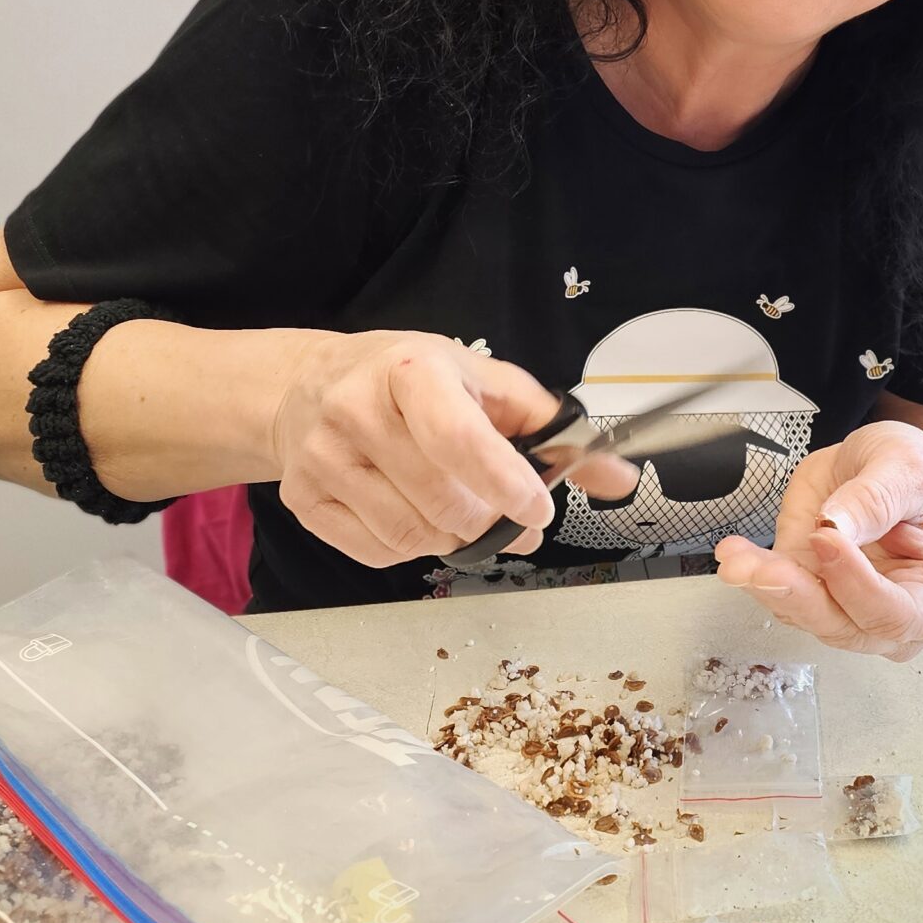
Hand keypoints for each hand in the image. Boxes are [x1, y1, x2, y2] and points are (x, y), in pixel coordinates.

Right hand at [268, 332, 631, 568]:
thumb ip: (553, 430)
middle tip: (511, 516)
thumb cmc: (405, 380)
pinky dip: (412, 548)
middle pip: (442, 500)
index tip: (537, 511)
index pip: (458, 438)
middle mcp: (357, 410)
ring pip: (412, 534)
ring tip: (461, 512)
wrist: (308, 386)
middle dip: (490, 520)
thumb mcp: (482, 384)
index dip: (504, 483)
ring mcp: (323, 458)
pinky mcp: (304, 499)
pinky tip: (415, 515)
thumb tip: (618, 478)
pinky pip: (378, 551)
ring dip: (453, 538)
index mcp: (410, 370)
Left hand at [713, 420, 922, 660]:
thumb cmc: (912, 475)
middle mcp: (892, 618)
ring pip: (802, 614)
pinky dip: (751, 573)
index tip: (828, 540)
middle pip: (844, 628)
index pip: (899, 615)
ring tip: (737, 556)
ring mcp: (844, 608)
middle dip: (800, 597)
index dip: (860, 586)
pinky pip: (774, 593)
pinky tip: (735, 553)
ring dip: (765, 586)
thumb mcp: (909, 466)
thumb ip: (879, 497)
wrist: (881, 465)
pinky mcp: (805, 590)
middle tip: (764, 567)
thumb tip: (839, 526)